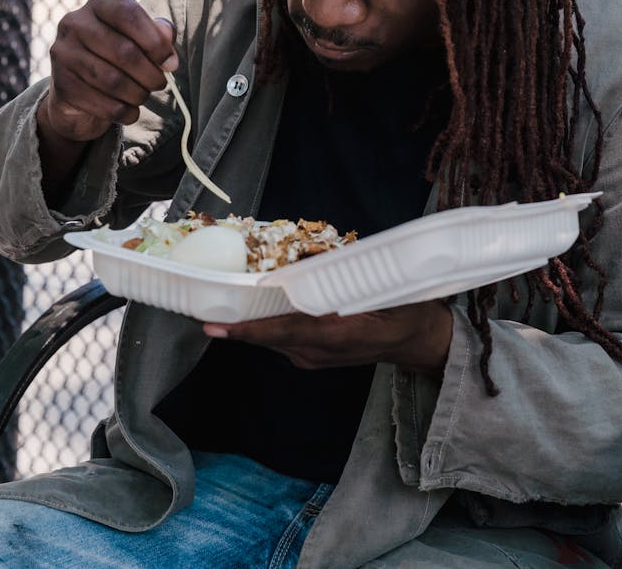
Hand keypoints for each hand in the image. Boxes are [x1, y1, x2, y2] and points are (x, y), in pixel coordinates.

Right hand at [39, 0, 177, 145]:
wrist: (77, 91)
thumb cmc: (115, 57)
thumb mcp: (137, 39)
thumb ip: (157, 35)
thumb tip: (168, 46)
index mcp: (97, 5)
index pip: (127, 13)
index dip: (154, 40)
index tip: (170, 62)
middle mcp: (74, 24)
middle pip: (124, 51)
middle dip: (151, 74)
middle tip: (160, 84)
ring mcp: (63, 54)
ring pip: (113, 80)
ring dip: (138, 94)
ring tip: (144, 96)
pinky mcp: (62, 85)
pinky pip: (102, 103)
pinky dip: (124, 112)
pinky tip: (131, 112)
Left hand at [203, 300, 452, 376]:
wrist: (420, 340)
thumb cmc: (405, 309)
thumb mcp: (381, 292)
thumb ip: (345, 281)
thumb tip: (306, 265)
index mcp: (335, 336)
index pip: (283, 332)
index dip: (248, 330)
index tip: (215, 327)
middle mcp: (318, 352)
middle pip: (269, 337)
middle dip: (237, 324)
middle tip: (201, 309)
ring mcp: (315, 356)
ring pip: (274, 337)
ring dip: (249, 324)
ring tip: (218, 306)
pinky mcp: (315, 353)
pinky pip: (284, 337)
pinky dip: (267, 324)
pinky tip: (255, 308)